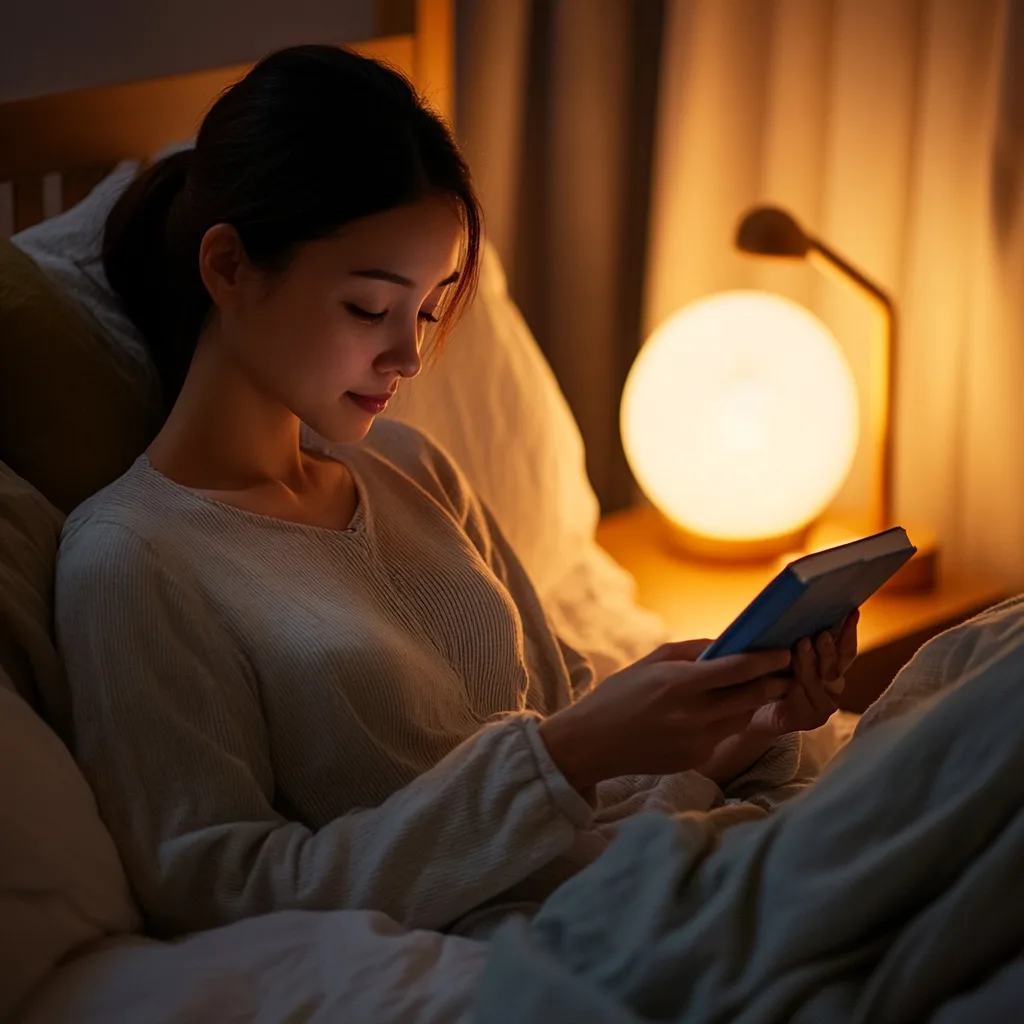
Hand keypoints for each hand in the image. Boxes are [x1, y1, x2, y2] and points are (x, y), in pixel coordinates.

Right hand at [538, 641, 791, 792]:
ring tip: (764, 687)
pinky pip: (723, 735)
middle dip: (775, 683)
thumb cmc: (618, 695)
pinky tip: (721, 711)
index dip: (767, 660)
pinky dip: (727, 721)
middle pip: (752, 697)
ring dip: (756, 703)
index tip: (785, 651)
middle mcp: (693, 715)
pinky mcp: (696, 759)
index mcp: (680, 684)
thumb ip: (690, 651)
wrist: (591, 744)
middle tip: (788, 671)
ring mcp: (697, 740)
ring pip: (743, 718)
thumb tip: (726, 644)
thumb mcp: (650, 663)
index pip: (739, 670)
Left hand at [749, 610, 858, 735]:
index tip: (851, 612)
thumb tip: (796, 608)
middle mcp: (831, 685)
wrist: (752, 711)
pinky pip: (805, 702)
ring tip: (801, 647)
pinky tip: (792, 683)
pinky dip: (797, 691)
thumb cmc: (767, 676)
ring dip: (810, 665)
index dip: (850, 632)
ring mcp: (823, 704)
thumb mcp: (782, 653)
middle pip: (836, 665)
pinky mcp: (809, 719)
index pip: (845, 649)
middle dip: (828, 649)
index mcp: (830, 667)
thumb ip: (796, 639)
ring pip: (819, 682)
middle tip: (821, 635)